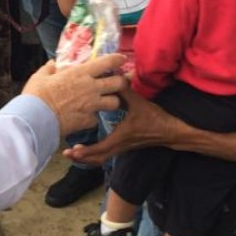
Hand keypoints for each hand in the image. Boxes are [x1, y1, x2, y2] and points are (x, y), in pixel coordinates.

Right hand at [22, 54, 126, 135]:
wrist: (35, 119)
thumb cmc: (37, 95)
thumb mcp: (40, 77)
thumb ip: (49, 69)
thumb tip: (52, 64)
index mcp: (81, 73)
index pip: (107, 62)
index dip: (118, 59)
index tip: (122, 59)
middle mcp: (91, 88)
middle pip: (119, 83)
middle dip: (123, 82)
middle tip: (120, 83)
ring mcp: (92, 105)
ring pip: (115, 103)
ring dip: (113, 102)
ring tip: (106, 102)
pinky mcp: (88, 121)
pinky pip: (97, 119)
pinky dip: (93, 118)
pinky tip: (86, 118)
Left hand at [62, 87, 183, 165]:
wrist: (168, 131)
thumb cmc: (154, 118)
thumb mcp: (139, 103)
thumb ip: (124, 91)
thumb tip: (112, 77)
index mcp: (121, 136)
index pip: (101, 149)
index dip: (87, 151)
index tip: (73, 151)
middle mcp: (119, 145)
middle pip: (97, 158)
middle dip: (82, 157)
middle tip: (67, 153)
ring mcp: (121, 147)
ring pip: (101, 158)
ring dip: (87, 157)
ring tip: (73, 153)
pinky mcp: (123, 146)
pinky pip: (106, 154)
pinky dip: (94, 154)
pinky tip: (87, 149)